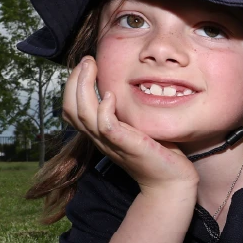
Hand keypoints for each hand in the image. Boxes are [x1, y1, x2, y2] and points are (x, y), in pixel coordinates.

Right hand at [62, 57, 197, 193]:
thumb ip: (127, 112)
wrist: (171, 181)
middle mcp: (100, 138)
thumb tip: (125, 88)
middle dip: (74, 81)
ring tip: (92, 67)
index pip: (72, 109)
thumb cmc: (159, 152)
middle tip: (87, 60)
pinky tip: (112, 95)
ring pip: (83, 115)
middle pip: (71, 109)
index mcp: (100, 133)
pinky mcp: (126, 145)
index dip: (73, 86)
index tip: (87, 65)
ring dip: (84, 87)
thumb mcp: (137, 127)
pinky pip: (106, 126)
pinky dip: (104, 109)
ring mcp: (111, 143)